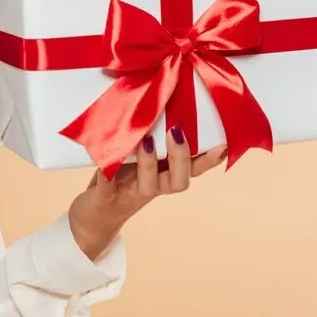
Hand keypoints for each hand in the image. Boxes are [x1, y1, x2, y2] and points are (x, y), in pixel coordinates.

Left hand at [68, 126, 227, 257]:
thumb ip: (151, 136)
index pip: (193, 169)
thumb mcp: (138, 155)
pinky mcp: (106, 199)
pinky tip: (104, 164)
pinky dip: (106, 175)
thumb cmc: (120, 178)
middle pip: (178, 181)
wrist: (93, 214)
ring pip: (149, 185)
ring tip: (146, 141)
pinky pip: (108, 187)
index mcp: (165, 175)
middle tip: (176, 132)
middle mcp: (154, 187)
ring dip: (150, 163)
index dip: (208, 161)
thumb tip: (162, 102)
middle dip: (180, 158)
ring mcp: (131, 194)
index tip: (223, 146)